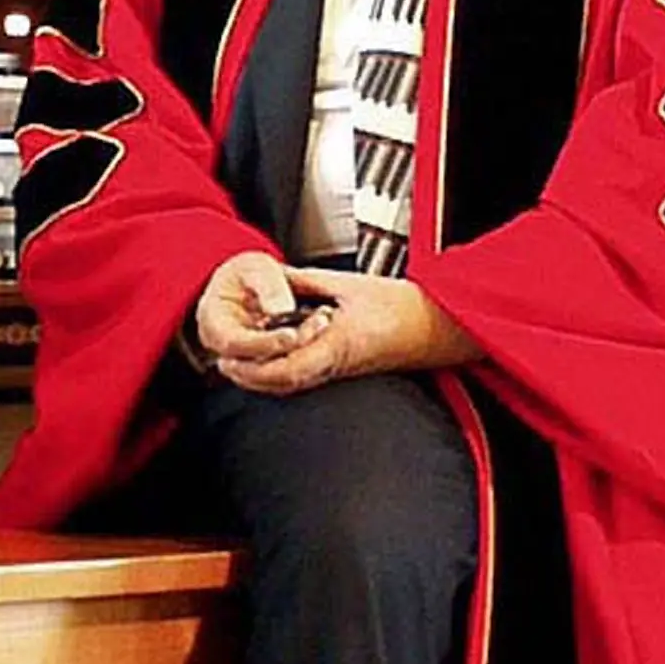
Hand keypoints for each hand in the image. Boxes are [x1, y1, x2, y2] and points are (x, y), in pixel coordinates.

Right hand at [190, 251, 332, 373]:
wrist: (247, 286)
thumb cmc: (244, 275)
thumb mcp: (254, 268)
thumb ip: (267, 285)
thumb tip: (281, 309)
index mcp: (214, 324)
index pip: (235, 343)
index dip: (264, 343)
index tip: (291, 335)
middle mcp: (226, 350)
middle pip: (256, 365)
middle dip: (290, 350)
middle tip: (319, 324)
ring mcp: (245, 362)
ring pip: (273, 374)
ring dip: (301, 354)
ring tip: (322, 322)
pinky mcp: (265, 366)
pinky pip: (285, 372)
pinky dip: (304, 355)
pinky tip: (320, 330)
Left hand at [212, 264, 478, 395]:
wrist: (440, 328)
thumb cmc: (404, 307)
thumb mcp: (349, 285)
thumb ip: (308, 283)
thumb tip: (274, 279)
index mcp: (339, 343)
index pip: (288, 368)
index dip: (254, 368)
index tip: (229, 358)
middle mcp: (339, 364)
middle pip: (285, 384)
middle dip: (251, 377)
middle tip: (224, 363)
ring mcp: (343, 372)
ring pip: (295, 384)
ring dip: (264, 376)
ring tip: (239, 363)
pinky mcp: (347, 371)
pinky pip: (308, 378)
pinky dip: (283, 373)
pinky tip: (271, 360)